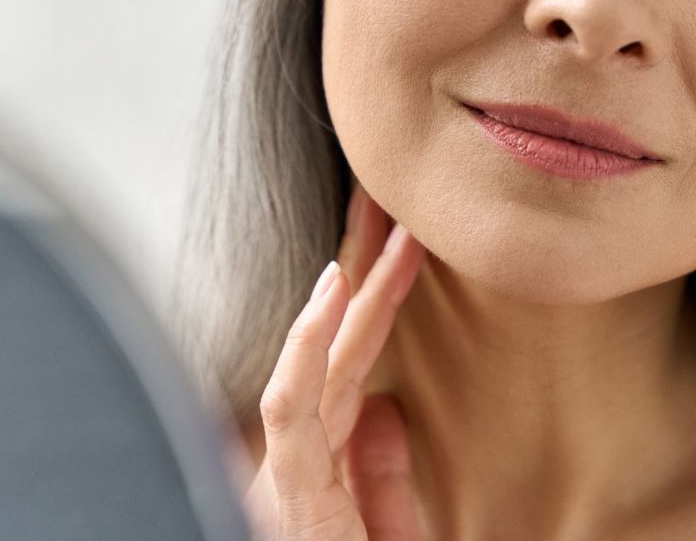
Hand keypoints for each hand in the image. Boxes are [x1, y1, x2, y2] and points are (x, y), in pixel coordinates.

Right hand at [245, 184, 427, 538]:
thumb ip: (385, 482)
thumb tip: (387, 408)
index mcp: (329, 463)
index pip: (355, 361)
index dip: (380, 297)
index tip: (406, 240)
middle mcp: (304, 458)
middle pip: (337, 345)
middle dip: (363, 268)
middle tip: (389, 201)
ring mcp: (292, 472)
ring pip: (315, 356)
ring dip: (350, 284)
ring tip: (380, 222)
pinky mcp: (288, 493)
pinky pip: (292, 405)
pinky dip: (309, 342)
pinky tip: (334, 289)